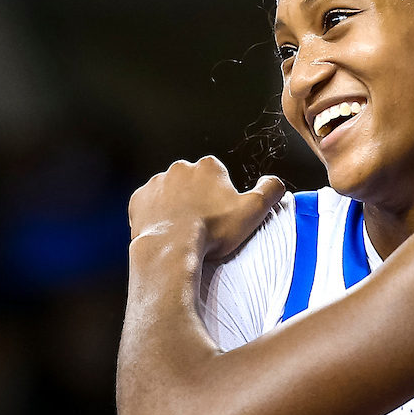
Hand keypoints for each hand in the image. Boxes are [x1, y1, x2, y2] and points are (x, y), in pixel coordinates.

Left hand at [129, 155, 285, 259]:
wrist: (171, 246)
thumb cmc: (212, 230)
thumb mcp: (254, 210)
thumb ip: (271, 190)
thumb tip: (274, 182)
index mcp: (209, 167)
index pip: (220, 176)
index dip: (223, 197)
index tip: (223, 215)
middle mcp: (181, 168)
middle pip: (195, 183)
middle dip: (200, 200)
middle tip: (206, 225)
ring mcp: (157, 183)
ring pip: (172, 193)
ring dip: (178, 207)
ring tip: (187, 231)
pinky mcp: (139, 199)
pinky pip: (151, 205)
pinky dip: (158, 215)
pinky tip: (168, 231)